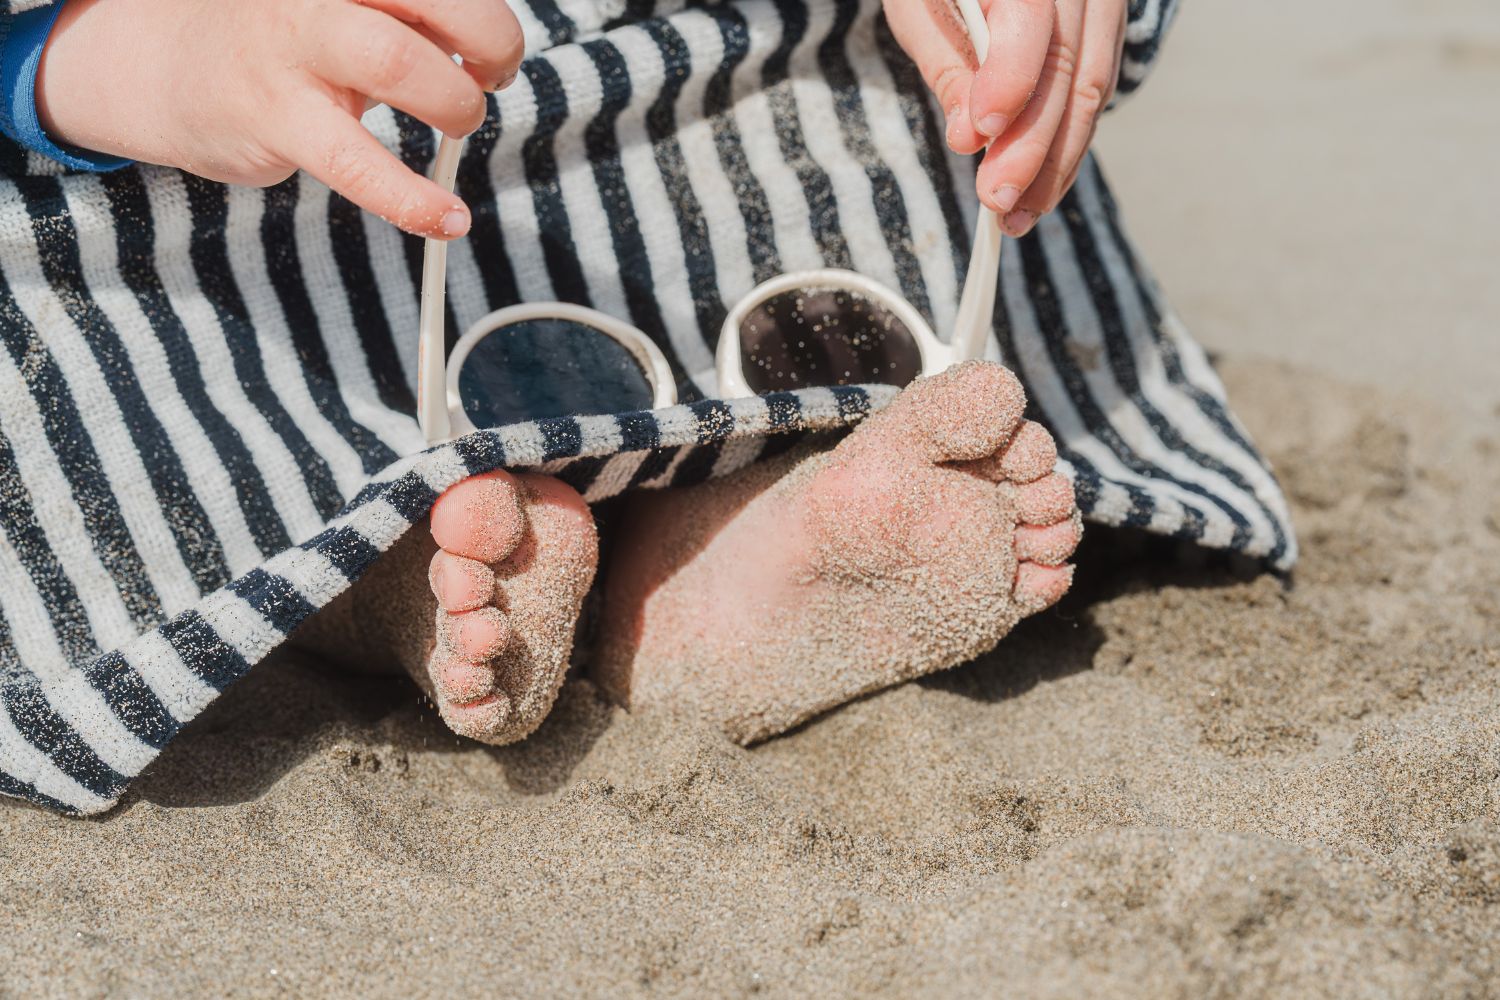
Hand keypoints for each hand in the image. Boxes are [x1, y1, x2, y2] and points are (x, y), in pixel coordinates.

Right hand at [36, 0, 525, 239]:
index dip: (486, 15)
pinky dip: (414, 199)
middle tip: (488, 78)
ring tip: (457, 124)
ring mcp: (290, 45)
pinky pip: (358, 165)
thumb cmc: (282, 37)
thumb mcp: (346, 7)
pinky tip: (446, 218)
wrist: (163, 64)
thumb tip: (488, 53)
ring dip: (456, 104)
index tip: (489, 48)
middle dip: (491, 43)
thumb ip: (409, 18)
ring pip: (398, 62)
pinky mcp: (273, 114)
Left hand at [884, 0, 1126, 235]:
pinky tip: (1038, 188)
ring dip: (1056, 163)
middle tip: (997, 199)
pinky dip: (1067, 146)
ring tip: (1017, 214)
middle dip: (1033, 146)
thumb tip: (970, 138)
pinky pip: (1096, 93)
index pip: (1030, 16)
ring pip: (1092, 89)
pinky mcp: (1106, 32)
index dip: (1011, 78)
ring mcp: (1100, 4)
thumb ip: (947, 67)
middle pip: (1068, 65)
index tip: (981, 134)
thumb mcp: (920, 11)